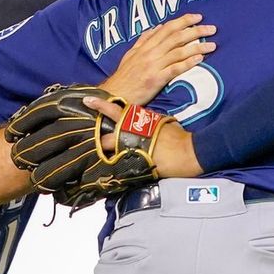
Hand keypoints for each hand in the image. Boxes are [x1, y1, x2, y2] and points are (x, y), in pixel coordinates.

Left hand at [82, 97, 202, 178]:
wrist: (187, 151)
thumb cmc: (178, 136)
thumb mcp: (160, 121)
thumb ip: (147, 120)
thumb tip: (143, 119)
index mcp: (136, 121)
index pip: (114, 110)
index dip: (99, 105)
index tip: (86, 101)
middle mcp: (129, 134)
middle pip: (105, 137)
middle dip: (98, 140)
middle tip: (89, 140)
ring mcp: (130, 150)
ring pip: (110, 153)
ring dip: (106, 156)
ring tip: (98, 158)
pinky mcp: (135, 165)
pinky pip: (121, 167)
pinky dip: (116, 169)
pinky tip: (111, 172)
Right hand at [104, 14, 215, 105]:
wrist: (114, 95)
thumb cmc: (124, 77)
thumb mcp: (131, 54)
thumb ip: (144, 40)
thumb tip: (157, 27)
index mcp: (145, 46)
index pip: (167, 28)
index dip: (184, 21)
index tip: (198, 17)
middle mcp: (150, 53)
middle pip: (176, 37)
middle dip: (196, 30)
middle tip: (212, 29)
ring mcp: (153, 65)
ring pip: (178, 51)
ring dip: (197, 47)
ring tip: (213, 45)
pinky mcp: (155, 80)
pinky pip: (174, 69)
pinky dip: (187, 63)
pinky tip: (200, 59)